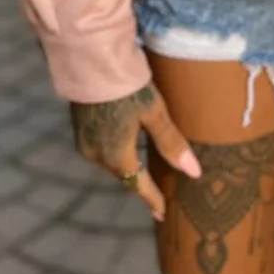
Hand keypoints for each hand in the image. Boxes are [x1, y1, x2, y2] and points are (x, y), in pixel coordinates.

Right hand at [70, 82, 201, 220]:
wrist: (90, 60)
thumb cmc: (127, 86)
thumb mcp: (154, 113)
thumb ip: (172, 143)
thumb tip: (194, 173)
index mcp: (117, 156)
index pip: (138, 185)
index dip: (152, 199)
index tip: (162, 213)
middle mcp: (97, 155)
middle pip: (123, 173)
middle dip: (139, 179)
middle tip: (156, 187)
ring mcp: (84, 142)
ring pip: (110, 160)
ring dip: (126, 162)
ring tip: (141, 162)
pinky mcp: (79, 127)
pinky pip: (101, 148)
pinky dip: (115, 149)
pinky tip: (123, 140)